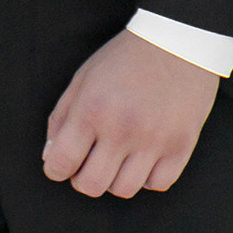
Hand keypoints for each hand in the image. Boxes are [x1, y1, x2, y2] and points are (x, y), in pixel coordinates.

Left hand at [42, 28, 219, 198]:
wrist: (177, 42)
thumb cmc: (124, 59)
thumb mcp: (82, 80)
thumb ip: (61, 118)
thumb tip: (50, 156)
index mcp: (92, 110)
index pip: (60, 163)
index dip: (55, 169)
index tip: (61, 164)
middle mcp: (122, 130)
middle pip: (91, 186)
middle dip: (82, 178)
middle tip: (89, 162)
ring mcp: (155, 140)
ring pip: (124, 190)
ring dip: (115, 179)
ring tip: (117, 158)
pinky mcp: (182, 146)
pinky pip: (158, 184)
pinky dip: (147, 177)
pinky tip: (143, 158)